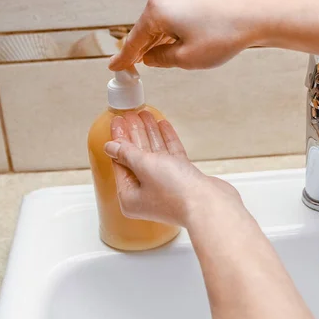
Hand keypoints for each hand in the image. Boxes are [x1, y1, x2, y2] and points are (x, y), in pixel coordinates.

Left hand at [104, 110, 241, 226]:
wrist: (208, 204)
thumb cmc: (175, 192)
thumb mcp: (144, 167)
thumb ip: (127, 153)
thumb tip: (110, 146)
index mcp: (130, 197)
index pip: (120, 162)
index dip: (119, 140)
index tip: (118, 121)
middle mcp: (146, 193)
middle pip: (136, 158)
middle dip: (134, 134)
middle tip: (131, 115)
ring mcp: (166, 186)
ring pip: (155, 155)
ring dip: (150, 134)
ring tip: (146, 114)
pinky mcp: (183, 180)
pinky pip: (171, 156)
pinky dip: (167, 140)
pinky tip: (163, 125)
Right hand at [108, 0, 276, 69]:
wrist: (254, 16)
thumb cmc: (223, 35)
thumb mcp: (185, 58)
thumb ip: (160, 59)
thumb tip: (150, 57)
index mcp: (156, 10)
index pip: (134, 41)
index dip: (125, 58)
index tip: (115, 67)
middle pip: (146, 29)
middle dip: (144, 49)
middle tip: (137, 68)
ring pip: (160, 22)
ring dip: (160, 40)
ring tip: (165, 59)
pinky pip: (172, 14)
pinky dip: (172, 30)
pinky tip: (178, 43)